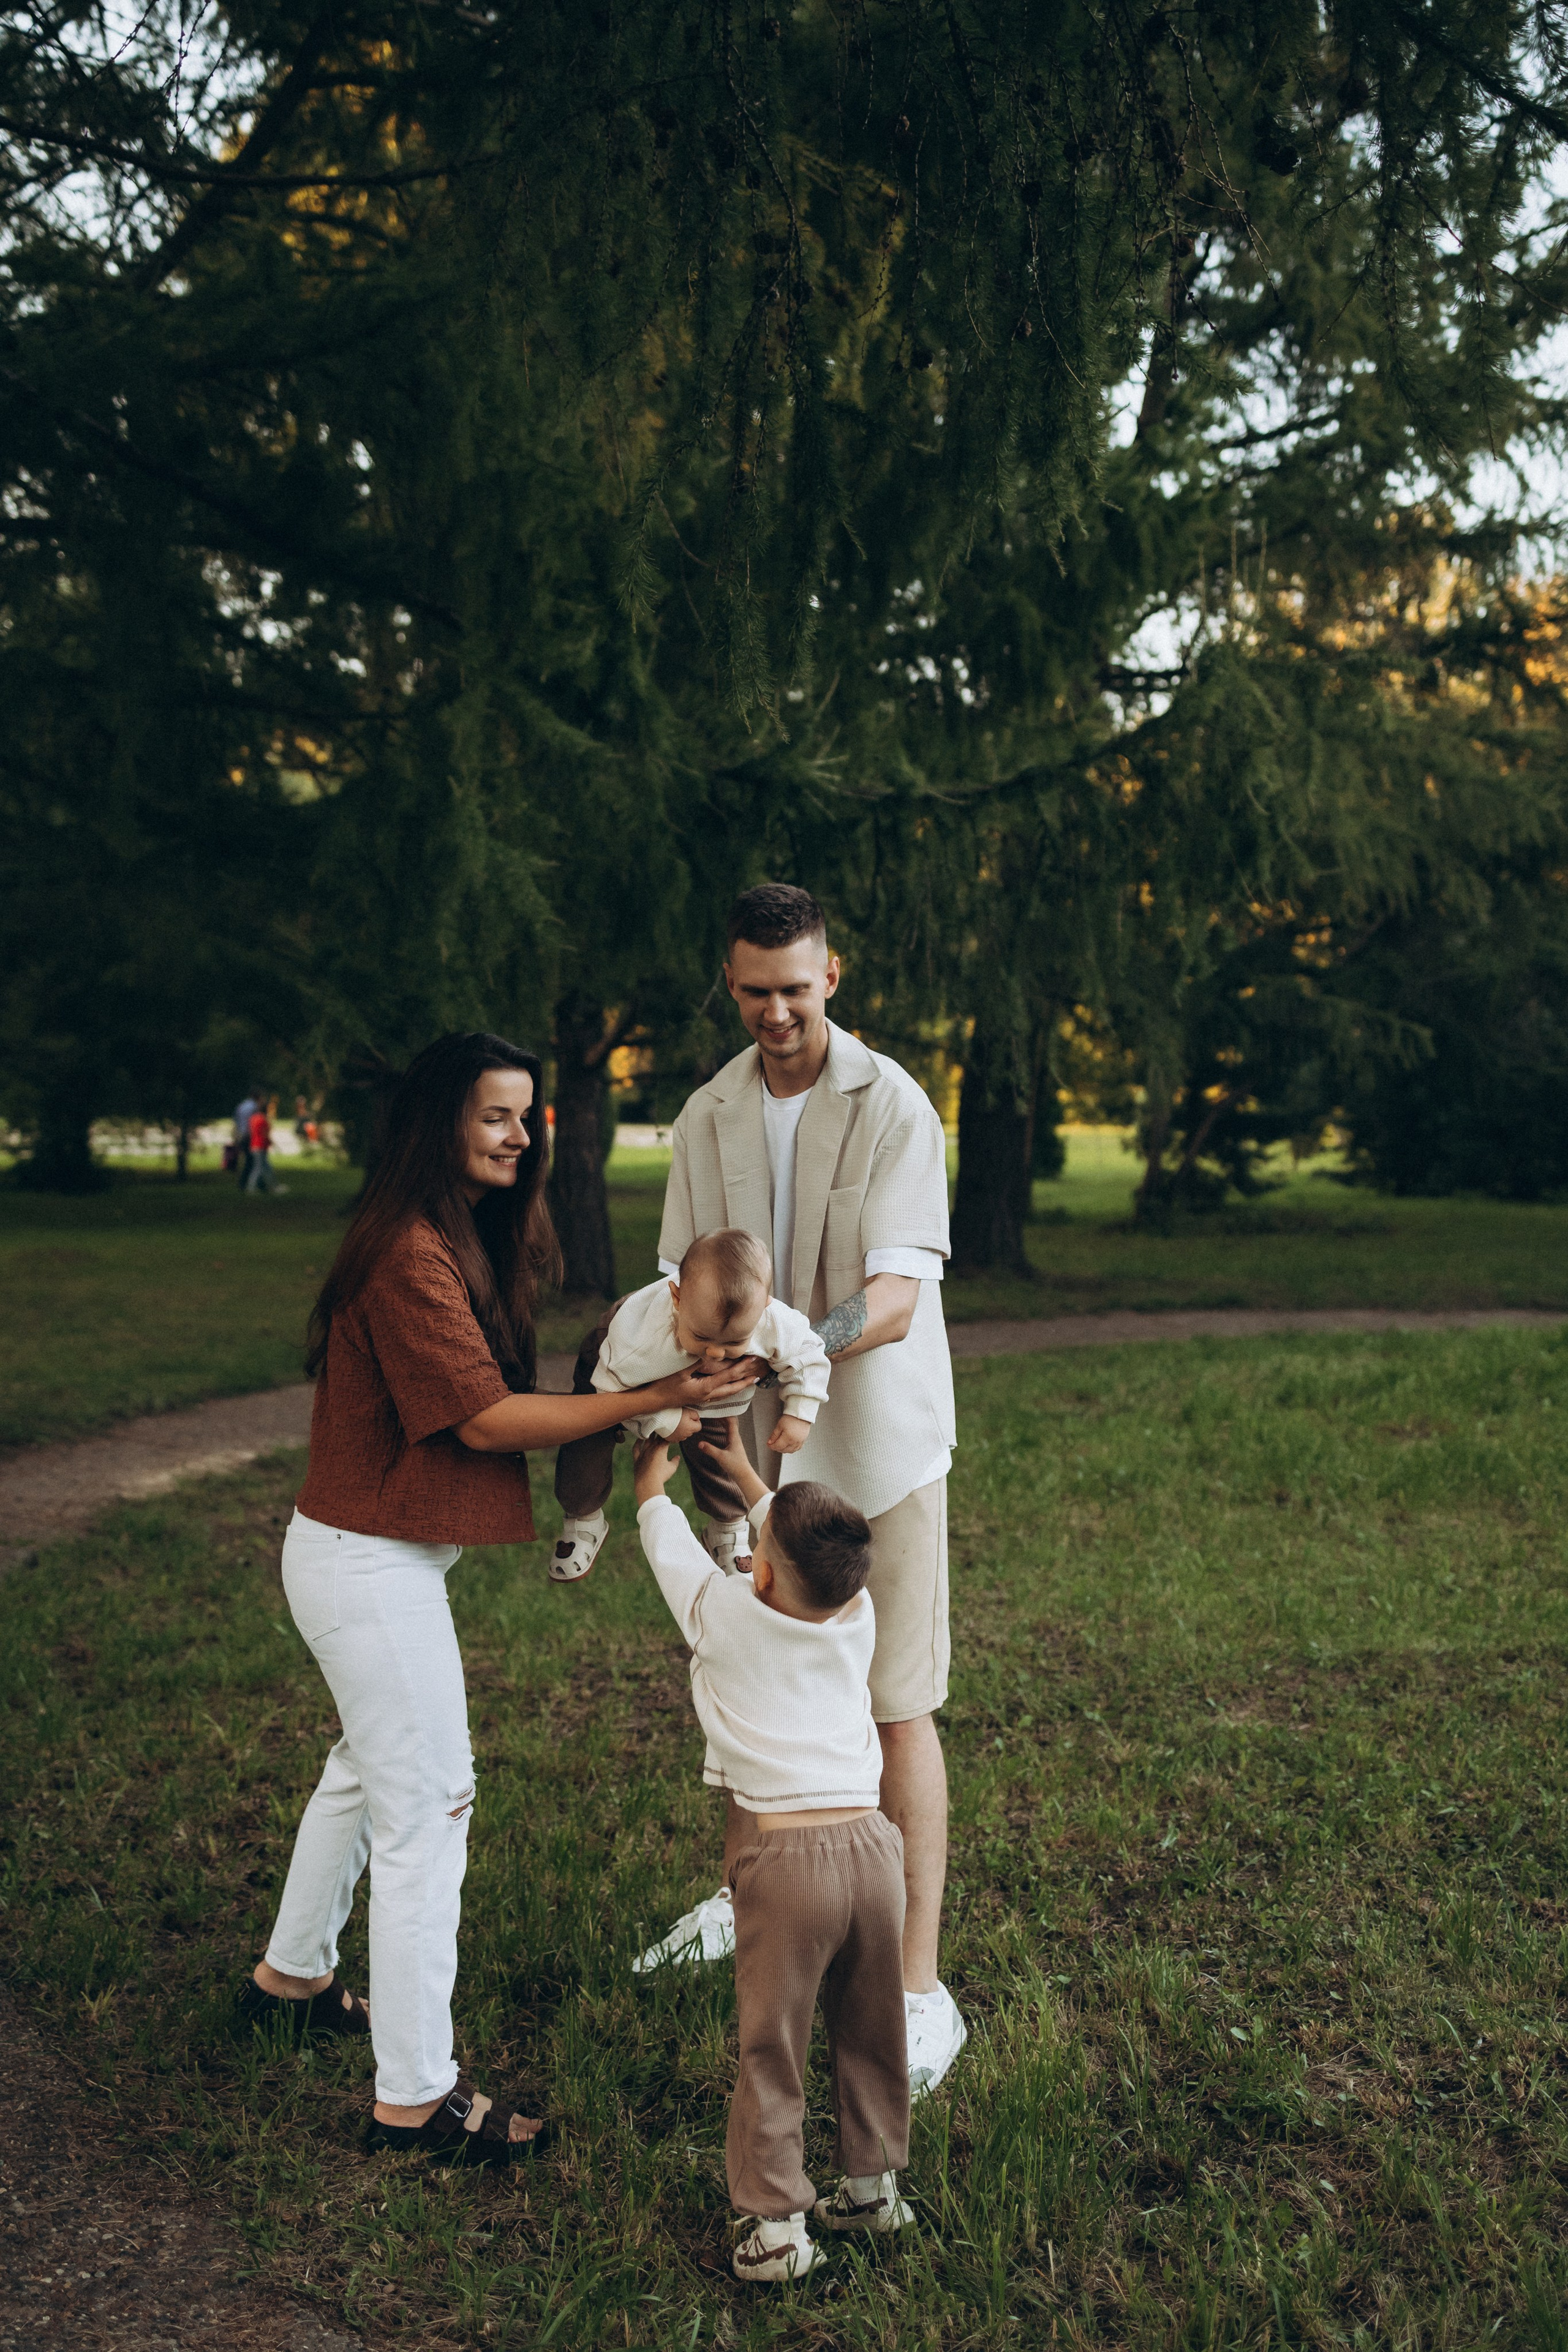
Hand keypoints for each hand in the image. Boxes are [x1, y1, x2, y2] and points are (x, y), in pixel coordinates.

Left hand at [633, 1436, 683, 1505]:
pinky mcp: (637, 1458)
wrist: (648, 1483)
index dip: (670, 1435)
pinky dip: (638, 1442)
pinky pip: (636, 1447)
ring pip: (647, 1440)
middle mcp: (652, 1448)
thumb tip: (677, 1457)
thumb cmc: (662, 1476)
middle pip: (656, 1436)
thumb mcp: (672, 1468)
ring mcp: (643, 1452)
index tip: (673, 1435)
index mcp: (661, 1448)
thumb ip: (675, 1461)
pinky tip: (640, 1439)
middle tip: (664, 1429)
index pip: (666, 1438)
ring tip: (653, 1430)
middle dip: (661, 1432)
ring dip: (650, 1434)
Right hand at [646, 1361, 760, 1415]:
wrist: (653, 1401)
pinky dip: (729, 1390)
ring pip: (727, 1393)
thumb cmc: (664, 1385)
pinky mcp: (699, 1399)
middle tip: (759, 1373)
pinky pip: (720, 1395)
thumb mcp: (679, 1371)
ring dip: (740, 1386)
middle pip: (732, 1388)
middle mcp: (707, 1395)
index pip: (728, 1376)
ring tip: (751, 1380)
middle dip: (746, 1380)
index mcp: (705, 1387)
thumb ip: (696, 1361)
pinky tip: (731, 1388)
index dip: (741, 1367)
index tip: (751, 1359)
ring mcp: (704, 1399)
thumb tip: (712, 1352)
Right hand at [694, 1415, 768, 1509]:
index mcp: (734, 1437)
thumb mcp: (721, 1457)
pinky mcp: (733, 1446)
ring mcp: (735, 1441)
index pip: (731, 1420)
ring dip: (722, 1421)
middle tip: (712, 1410)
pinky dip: (723, 1428)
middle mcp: (735, 1437)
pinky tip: (718, 1428)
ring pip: (729, 1427)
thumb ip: (710, 1450)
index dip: (724, 1413)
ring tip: (713, 1416)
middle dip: (721, 1415)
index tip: (715, 1408)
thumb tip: (699, 1443)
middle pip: (729, 1422)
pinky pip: (728, 1432)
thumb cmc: (735, 1465)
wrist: (744, 1475)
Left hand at [767, 1413, 809, 1455]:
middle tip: (773, 1444)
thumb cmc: (791, 1418)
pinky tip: (788, 1446)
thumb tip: (770, 1442)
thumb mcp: (779, 1425)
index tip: (769, 1444)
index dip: (771, 1446)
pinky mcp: (803, 1441)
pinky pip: (796, 1449)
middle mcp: (794, 1441)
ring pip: (790, 1451)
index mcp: (788, 1438)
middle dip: (777, 1448)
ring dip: (783, 1449)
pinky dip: (791, 1449)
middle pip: (783, 1450)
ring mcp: (799, 1442)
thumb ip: (774, 1435)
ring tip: (780, 1445)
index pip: (777, 1446)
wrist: (801, 1414)